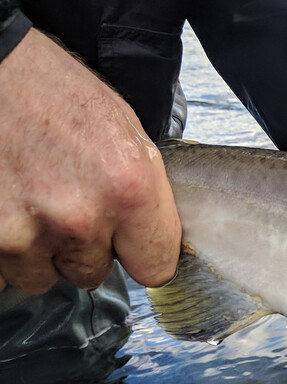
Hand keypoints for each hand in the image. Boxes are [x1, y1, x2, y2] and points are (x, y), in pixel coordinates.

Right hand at [0, 29, 179, 293]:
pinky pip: (1, 271)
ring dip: (37, 249)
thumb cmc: (48, 89)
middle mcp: (80, 218)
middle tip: (64, 203)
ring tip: (29, 199)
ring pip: (41, 275)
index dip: (141, 256)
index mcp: (129, 189)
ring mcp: (25, 233)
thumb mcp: (123, 130)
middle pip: (93, 274)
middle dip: (81, 247)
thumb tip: (155, 236)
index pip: (155, 268)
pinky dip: (2, 247)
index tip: (130, 246)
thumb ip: (143, 193)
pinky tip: (4, 206)